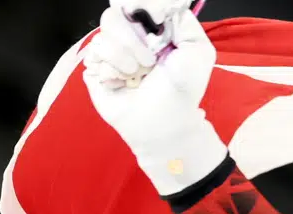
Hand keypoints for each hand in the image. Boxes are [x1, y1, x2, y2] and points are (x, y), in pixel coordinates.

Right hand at [82, 1, 226, 196]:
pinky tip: (122, 83)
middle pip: (114, 15)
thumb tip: (162, 6)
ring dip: (124, 58)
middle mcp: (128, 37)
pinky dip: (112, 70)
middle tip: (148, 62)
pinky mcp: (94, 68)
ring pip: (103, 36)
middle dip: (133, 39)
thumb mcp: (198, 51)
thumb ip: (184, 23)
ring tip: (137, 75)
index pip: (135, 4)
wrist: (164, 123)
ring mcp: (109, 52)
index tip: (150, 26)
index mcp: (151, 29)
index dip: (138, 9)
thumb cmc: (183, 89)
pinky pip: (94, 55)